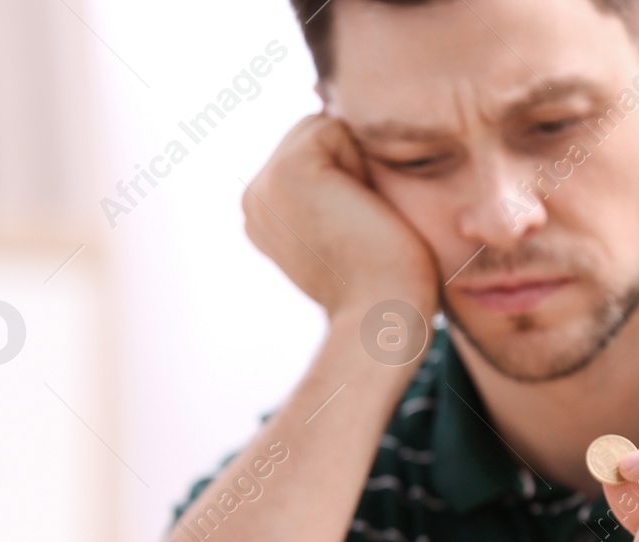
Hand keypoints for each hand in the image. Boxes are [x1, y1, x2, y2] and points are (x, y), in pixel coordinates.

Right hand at [242, 113, 437, 321]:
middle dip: (350, 166)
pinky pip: (336, 128)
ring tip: (359, 219)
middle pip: (315, 133)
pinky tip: (360, 209)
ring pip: (324, 128)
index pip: (312, 152)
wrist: (382, 317)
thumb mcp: (346, 232)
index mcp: (263, 213)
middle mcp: (254, 198)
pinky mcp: (290, 170)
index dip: (349, 176)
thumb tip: (340, 138)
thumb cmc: (384, 284)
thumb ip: (330, 192)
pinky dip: (362, 163)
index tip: (356, 231)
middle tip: (360, 225)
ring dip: (357, 165)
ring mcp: (265, 183)